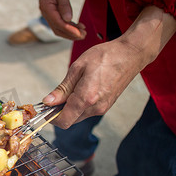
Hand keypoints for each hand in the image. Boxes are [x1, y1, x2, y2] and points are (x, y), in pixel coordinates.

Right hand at [38, 0, 85, 39]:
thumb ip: (64, 5)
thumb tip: (68, 20)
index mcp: (46, 7)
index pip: (58, 23)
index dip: (69, 30)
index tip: (80, 34)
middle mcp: (45, 12)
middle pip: (58, 28)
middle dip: (71, 34)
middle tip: (84, 36)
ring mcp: (48, 13)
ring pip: (59, 27)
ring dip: (71, 32)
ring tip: (83, 33)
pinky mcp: (53, 11)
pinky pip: (60, 22)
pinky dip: (69, 26)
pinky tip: (78, 27)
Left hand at [42, 6, 175, 128]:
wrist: (131, 54)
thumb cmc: (105, 56)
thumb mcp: (77, 68)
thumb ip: (62, 89)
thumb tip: (48, 102)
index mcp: (86, 98)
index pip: (63, 121)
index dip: (51, 117)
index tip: (45, 108)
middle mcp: (95, 108)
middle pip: (70, 120)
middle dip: (58, 112)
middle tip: (54, 96)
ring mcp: (102, 108)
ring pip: (78, 116)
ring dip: (69, 108)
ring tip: (70, 88)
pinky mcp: (106, 106)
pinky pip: (86, 111)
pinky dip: (78, 105)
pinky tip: (79, 90)